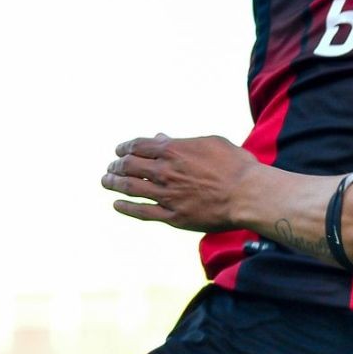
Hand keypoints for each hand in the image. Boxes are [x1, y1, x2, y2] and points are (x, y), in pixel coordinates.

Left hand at [102, 134, 259, 232]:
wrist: (247, 194)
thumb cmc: (235, 165)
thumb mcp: (210, 143)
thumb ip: (183, 141)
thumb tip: (162, 138)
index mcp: (173, 150)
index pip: (139, 146)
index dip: (125, 147)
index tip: (119, 150)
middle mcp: (164, 171)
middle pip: (130, 166)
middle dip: (117, 165)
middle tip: (111, 167)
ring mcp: (166, 195)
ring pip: (131, 188)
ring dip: (114, 184)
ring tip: (105, 181)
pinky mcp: (172, 216)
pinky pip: (142, 212)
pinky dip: (126, 207)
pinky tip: (117, 204)